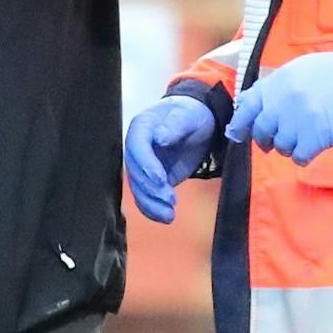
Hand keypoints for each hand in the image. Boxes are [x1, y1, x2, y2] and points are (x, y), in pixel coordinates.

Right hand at [124, 95, 216, 222]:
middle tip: (170, 199)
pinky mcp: (151, 180)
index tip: (161, 179)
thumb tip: (160, 138)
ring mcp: (142, 166)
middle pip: (135, 172)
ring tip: (170, 215)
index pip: (137, 147)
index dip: (146, 165)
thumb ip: (175, 125)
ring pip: (138, 189)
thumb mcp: (187, 115)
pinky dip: (154, 210)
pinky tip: (166, 217)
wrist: (197, 123)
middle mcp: (136, 149)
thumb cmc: (191, 115)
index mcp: (141, 128)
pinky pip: (147, 197)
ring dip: (151, 204)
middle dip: (150, 189)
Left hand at [225, 51, 332, 164]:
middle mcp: (281, 103)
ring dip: (289, 147)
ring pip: (280, 147)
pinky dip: (303, 155)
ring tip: (303, 137)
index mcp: (274, 85)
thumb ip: (271, 87)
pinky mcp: (315, 137)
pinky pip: (299, 156)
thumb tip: (247, 104)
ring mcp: (297, 121)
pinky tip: (313, 146)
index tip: (239, 134)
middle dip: (266, 140)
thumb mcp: (295, 70)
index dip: (240, 125)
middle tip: (275, 140)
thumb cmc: (332, 73)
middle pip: (261, 132)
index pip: (245, 109)